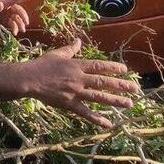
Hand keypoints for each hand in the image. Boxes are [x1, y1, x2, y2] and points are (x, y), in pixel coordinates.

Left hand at [0, 0, 31, 34]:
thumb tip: (2, 4)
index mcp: (4, 2)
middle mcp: (7, 7)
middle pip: (18, 10)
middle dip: (23, 16)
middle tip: (26, 23)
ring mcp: (6, 14)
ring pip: (17, 18)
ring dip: (20, 24)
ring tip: (22, 31)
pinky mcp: (5, 20)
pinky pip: (12, 24)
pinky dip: (15, 28)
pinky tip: (14, 33)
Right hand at [23, 39, 138, 127]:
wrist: (28, 79)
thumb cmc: (42, 65)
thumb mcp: (57, 54)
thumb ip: (71, 49)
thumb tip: (78, 40)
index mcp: (76, 65)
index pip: (99, 66)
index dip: (113, 67)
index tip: (125, 69)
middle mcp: (78, 78)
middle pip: (103, 82)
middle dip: (120, 85)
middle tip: (135, 88)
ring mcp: (74, 92)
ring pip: (98, 97)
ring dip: (115, 101)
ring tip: (128, 103)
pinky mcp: (69, 104)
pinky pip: (85, 112)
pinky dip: (97, 119)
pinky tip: (108, 123)